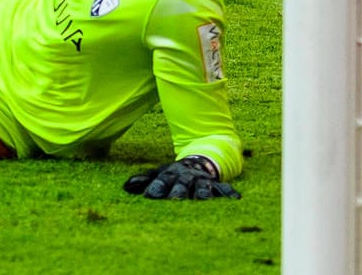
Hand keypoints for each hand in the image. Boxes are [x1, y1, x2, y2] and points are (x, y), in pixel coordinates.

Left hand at [124, 156, 240, 200]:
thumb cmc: (177, 173)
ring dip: (202, 194)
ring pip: (203, 188)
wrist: (202, 159)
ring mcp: (203, 181)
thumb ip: (145, 179)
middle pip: (182, 185)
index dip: (155, 188)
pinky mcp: (217, 185)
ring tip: (203, 201)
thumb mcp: (161, 173)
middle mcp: (187, 178)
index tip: (149, 196)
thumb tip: (126, 186)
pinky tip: (236, 199)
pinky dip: (230, 193)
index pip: (161, 181)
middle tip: (175, 200)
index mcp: (171, 175)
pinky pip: (225, 189)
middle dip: (178, 192)